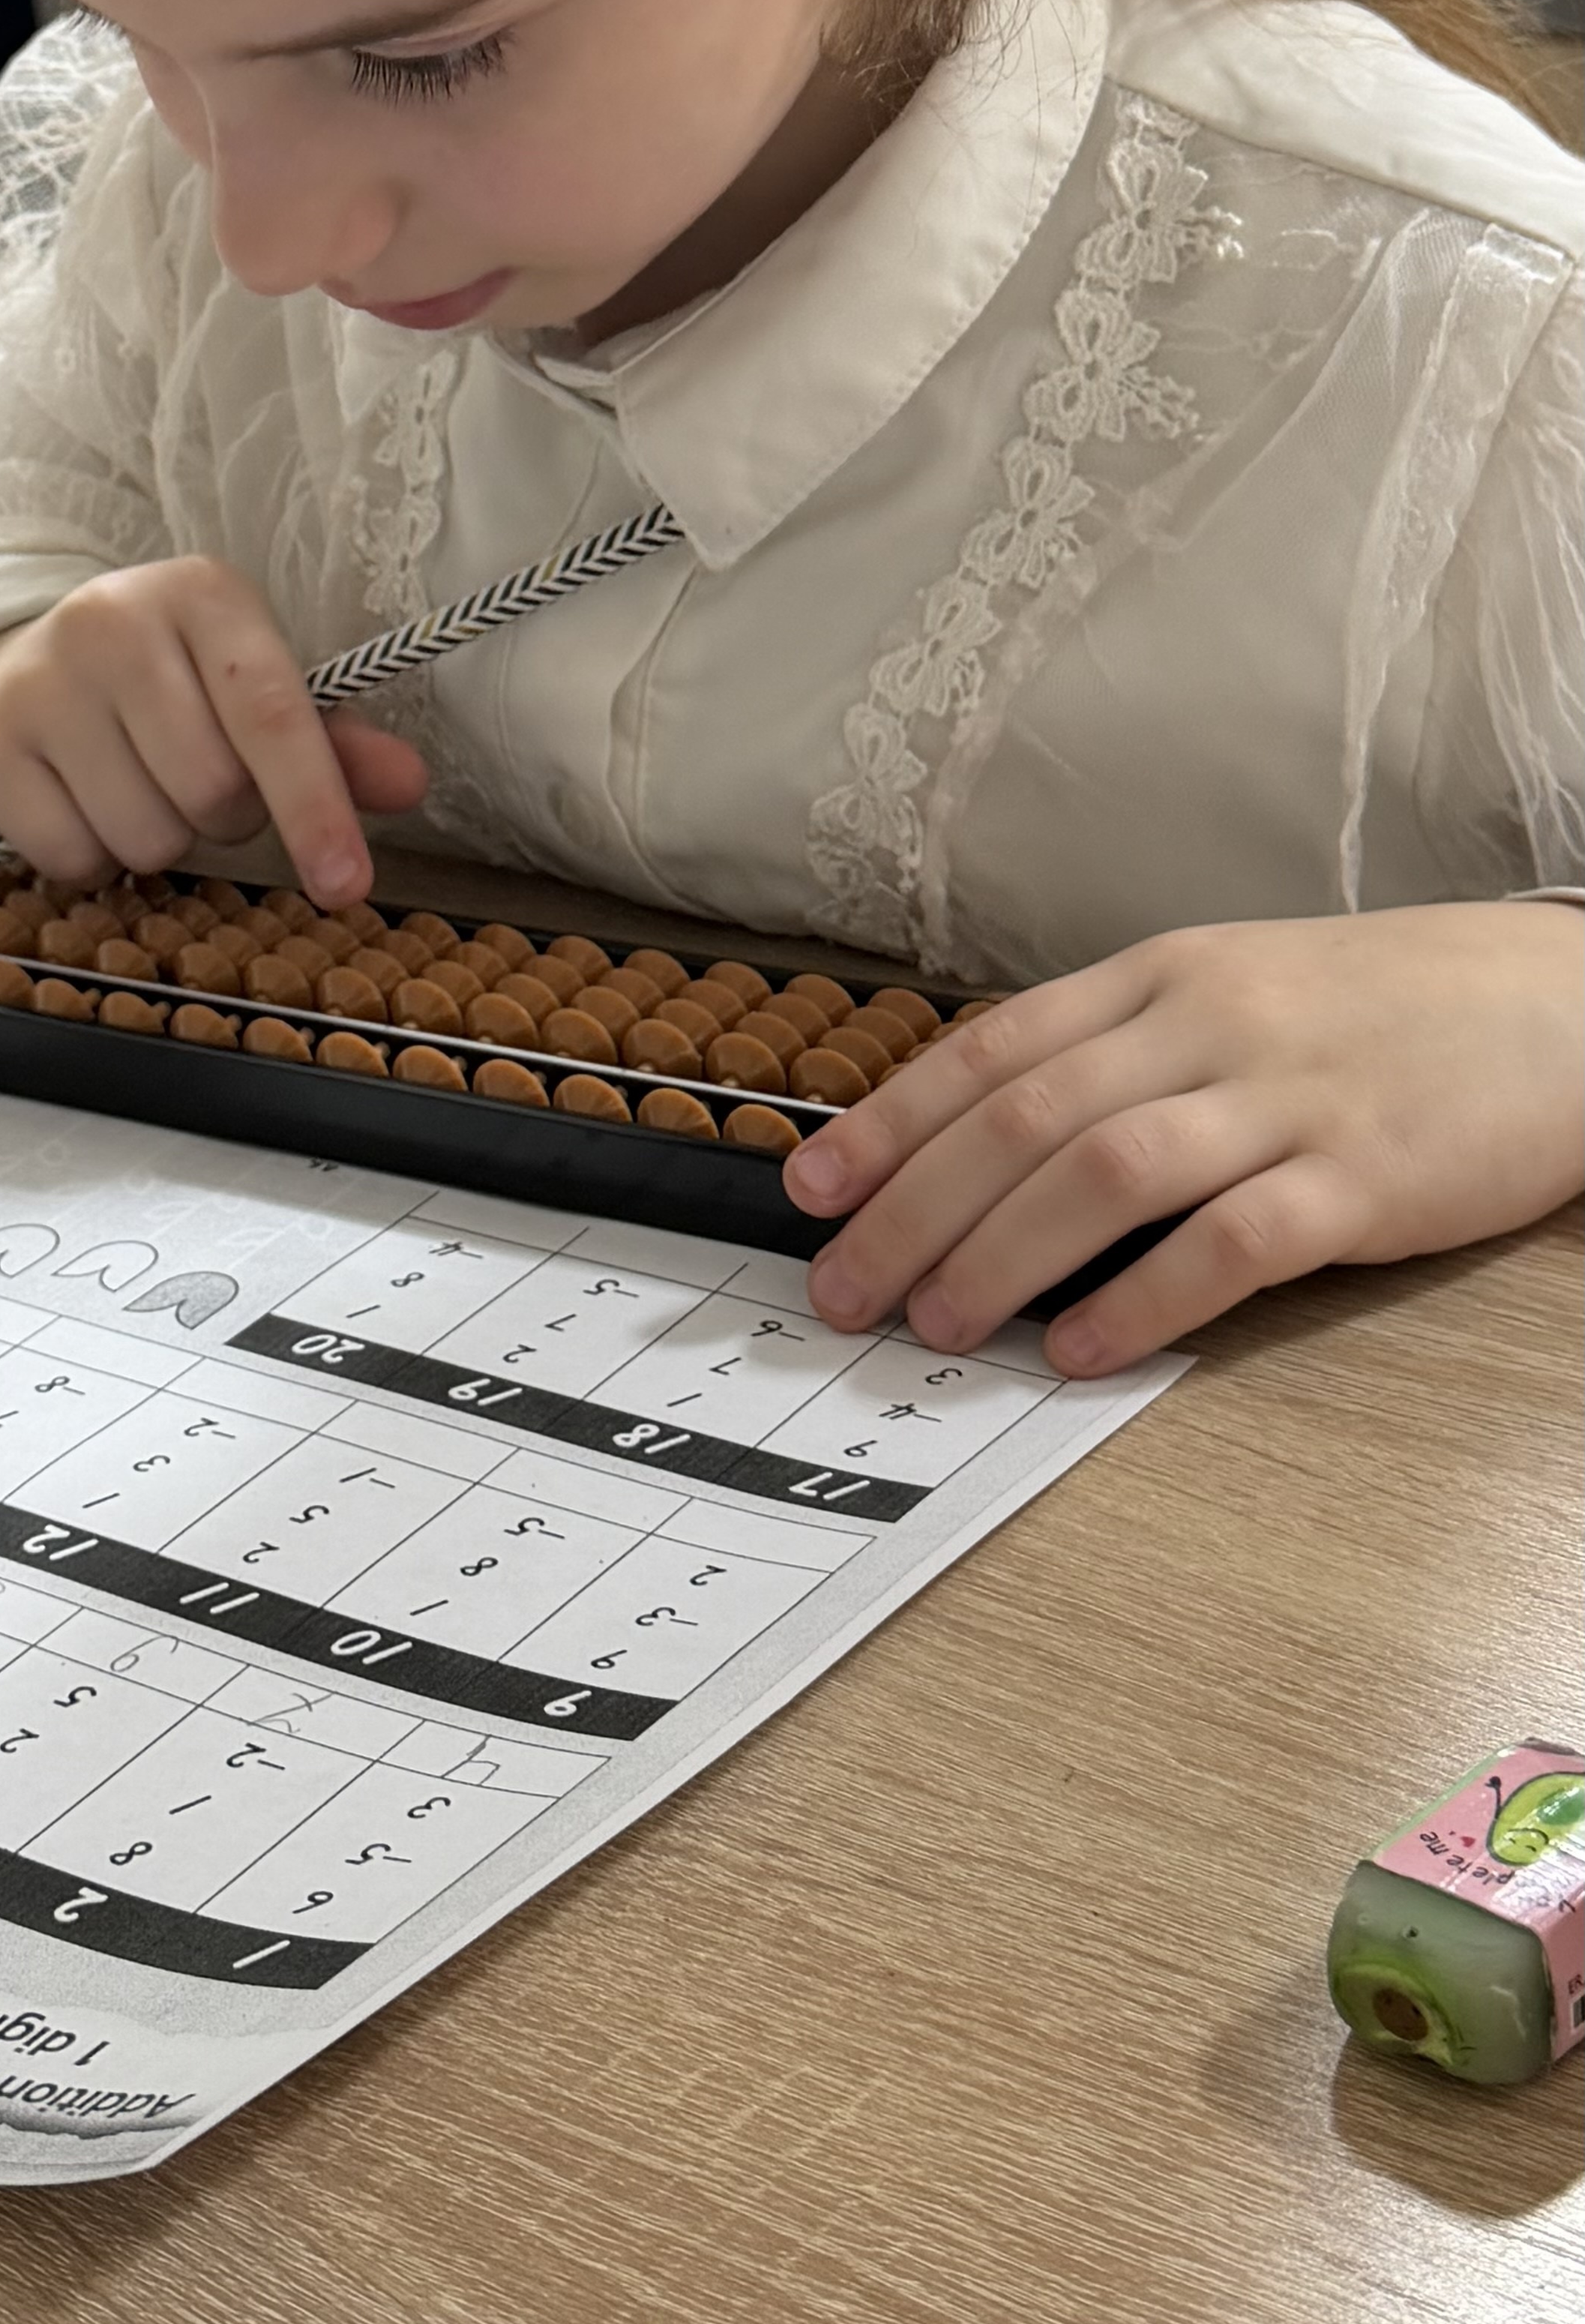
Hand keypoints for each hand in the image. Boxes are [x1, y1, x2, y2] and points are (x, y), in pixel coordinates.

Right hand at [0, 559, 430, 902]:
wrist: (20, 663)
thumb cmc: (164, 687)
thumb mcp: (249, 689)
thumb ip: (333, 742)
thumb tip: (408, 784)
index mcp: (199, 594)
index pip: (271, 712)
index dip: (315, 807)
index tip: (347, 886)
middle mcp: (109, 620)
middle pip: (211, 791)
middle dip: (224, 817)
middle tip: (197, 785)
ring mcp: (35, 679)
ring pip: (145, 835)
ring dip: (159, 841)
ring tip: (135, 788)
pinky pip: (71, 858)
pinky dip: (92, 859)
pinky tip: (80, 805)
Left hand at [785, 905, 1584, 1375]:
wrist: (1562, 1002)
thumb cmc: (1389, 1010)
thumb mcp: (1240, 993)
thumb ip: (1127, 1055)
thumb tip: (994, 1147)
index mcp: (1165, 976)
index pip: (995, 1048)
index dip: (892, 1122)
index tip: (813, 1189)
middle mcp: (1209, 1025)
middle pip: (1023, 1117)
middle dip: (912, 1209)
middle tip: (845, 1289)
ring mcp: (1286, 1100)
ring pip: (1103, 1172)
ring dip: (999, 1255)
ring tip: (937, 1324)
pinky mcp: (1362, 1180)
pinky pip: (1229, 1243)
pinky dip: (1141, 1298)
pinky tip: (1080, 1347)